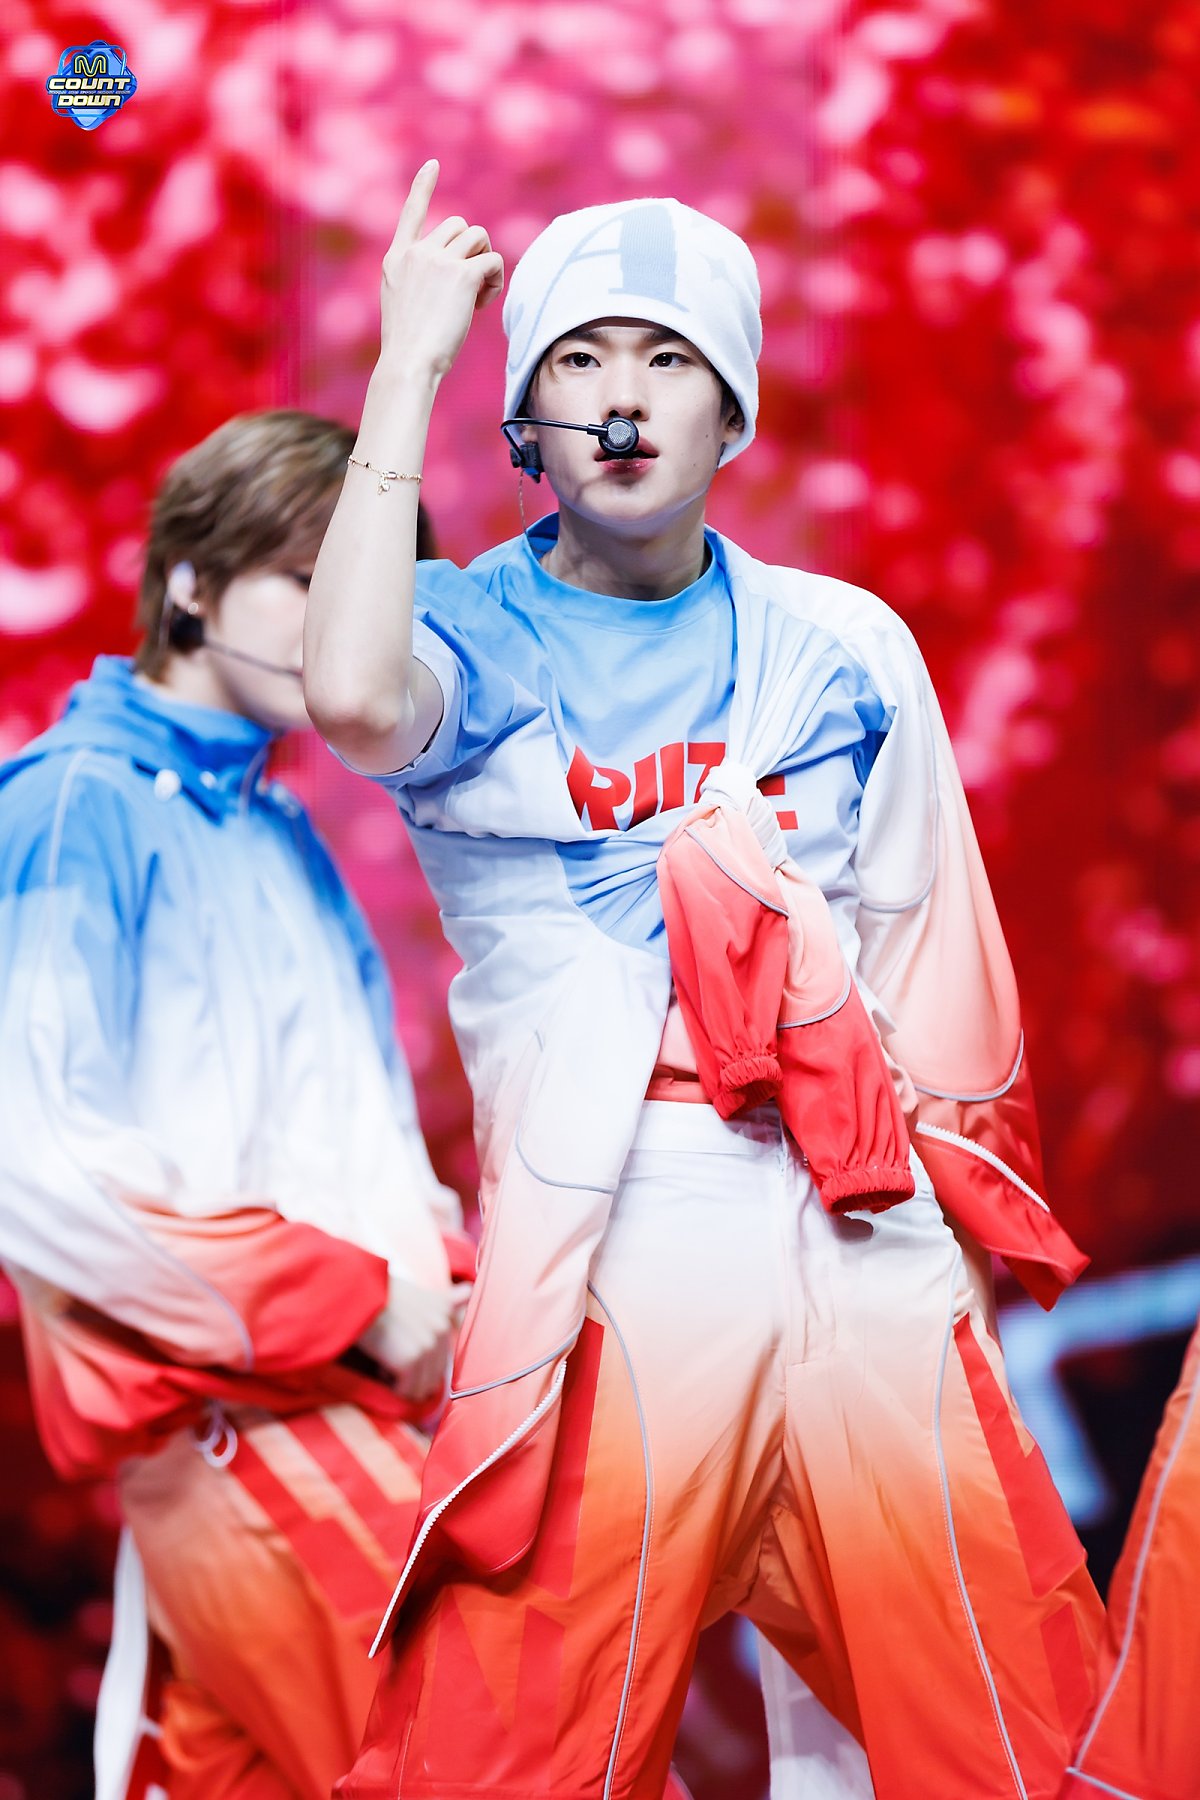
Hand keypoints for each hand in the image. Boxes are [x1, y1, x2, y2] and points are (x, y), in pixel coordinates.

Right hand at [356, 1275, 471, 1403]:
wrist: (354, 1295)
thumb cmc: (378, 1296)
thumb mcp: (417, 1294)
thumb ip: (446, 1299)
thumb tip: (469, 1289)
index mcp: (444, 1311)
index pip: (442, 1356)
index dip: (420, 1361)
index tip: (401, 1350)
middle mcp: (441, 1327)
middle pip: (433, 1375)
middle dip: (410, 1374)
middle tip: (389, 1355)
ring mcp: (428, 1344)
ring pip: (421, 1386)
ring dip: (400, 1382)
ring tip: (384, 1361)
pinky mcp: (411, 1359)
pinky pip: (407, 1391)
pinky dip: (391, 1386)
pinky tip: (380, 1367)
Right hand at [379, 161, 503, 379]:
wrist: (409, 362)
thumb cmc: (409, 348)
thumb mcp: (403, 306)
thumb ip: (421, 283)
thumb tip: (459, 278)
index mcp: (396, 259)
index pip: (411, 213)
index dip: (423, 187)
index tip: (433, 165)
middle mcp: (416, 253)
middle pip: (459, 225)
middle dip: (472, 250)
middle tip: (471, 286)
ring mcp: (437, 261)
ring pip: (479, 237)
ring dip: (486, 261)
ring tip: (479, 294)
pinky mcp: (462, 274)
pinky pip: (493, 260)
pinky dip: (496, 279)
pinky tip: (484, 302)